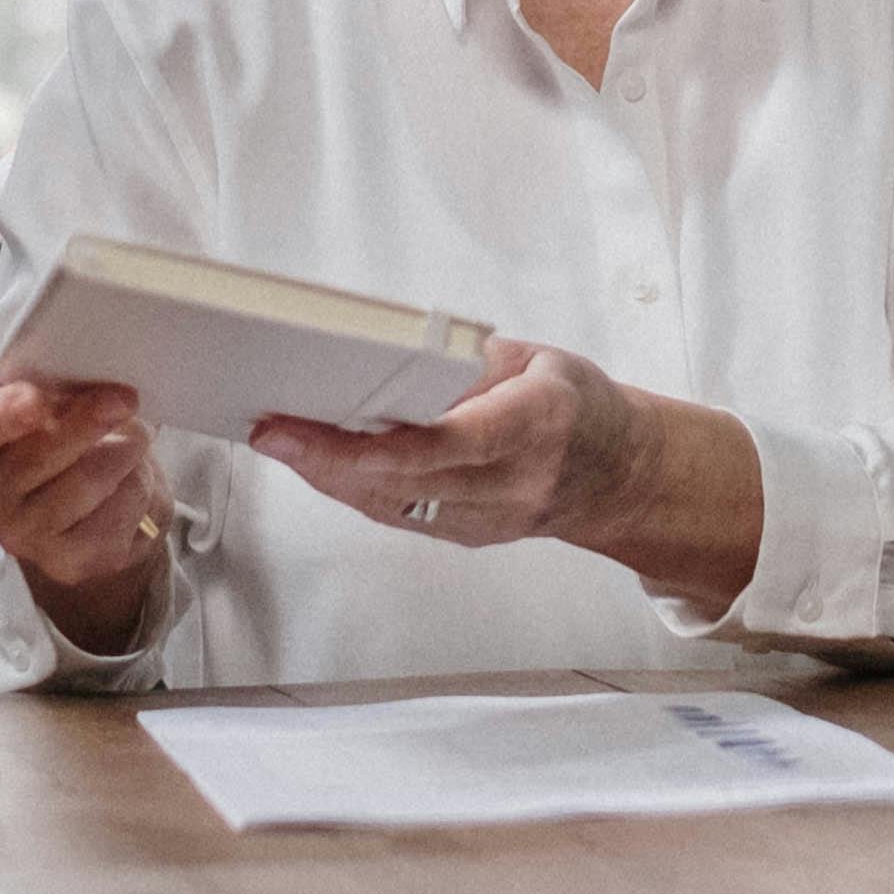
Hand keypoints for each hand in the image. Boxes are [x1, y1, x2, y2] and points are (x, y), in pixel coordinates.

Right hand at [0, 372, 166, 654]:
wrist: (86, 507)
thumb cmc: (59, 431)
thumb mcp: (48, 392)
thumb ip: (53, 378)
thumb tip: (96, 368)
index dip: (3, 413)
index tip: (38, 400)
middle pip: (39, 455)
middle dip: (91, 420)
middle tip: (125, 399)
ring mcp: (21, 535)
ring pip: (91, 479)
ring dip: (126, 450)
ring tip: (129, 442)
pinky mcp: (67, 563)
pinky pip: (121, 508)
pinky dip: (139, 484)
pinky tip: (128, 481)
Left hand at [253, 340, 760, 617]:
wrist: (623, 475)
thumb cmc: (579, 406)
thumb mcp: (539, 359)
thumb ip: (469, 362)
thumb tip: (393, 357)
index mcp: (534, 427)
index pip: (441, 445)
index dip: (369, 446)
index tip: (309, 430)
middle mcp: (511, 484)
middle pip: (402, 481)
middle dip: (326, 458)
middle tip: (270, 429)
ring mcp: (489, 520)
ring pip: (391, 504)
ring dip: (329, 476)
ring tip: (281, 440)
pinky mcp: (470, 537)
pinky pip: (399, 515)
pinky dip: (355, 489)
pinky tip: (320, 464)